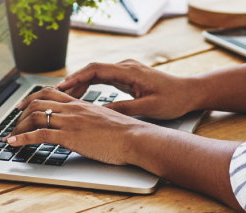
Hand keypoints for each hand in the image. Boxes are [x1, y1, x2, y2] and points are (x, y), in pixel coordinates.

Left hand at [5, 88, 161, 164]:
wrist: (135, 138)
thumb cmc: (125, 133)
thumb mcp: (104, 119)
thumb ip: (91, 119)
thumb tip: (86, 125)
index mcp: (80, 104)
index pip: (50, 93)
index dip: (32, 98)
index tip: (22, 106)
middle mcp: (72, 109)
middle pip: (37, 103)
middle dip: (20, 113)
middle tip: (13, 122)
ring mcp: (70, 122)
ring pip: (35, 117)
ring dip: (18, 127)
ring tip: (11, 136)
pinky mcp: (69, 137)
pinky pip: (39, 135)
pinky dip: (22, 138)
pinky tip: (13, 143)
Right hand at [26, 59, 200, 119]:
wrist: (191, 92)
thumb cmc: (173, 99)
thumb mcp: (148, 107)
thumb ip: (123, 109)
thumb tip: (100, 113)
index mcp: (129, 71)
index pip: (95, 69)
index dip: (76, 78)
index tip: (60, 87)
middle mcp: (125, 67)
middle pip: (91, 70)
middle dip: (72, 81)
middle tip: (53, 94)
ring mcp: (126, 71)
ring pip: (96, 74)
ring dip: (79, 84)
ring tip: (61, 97)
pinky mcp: (128, 77)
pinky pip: (103, 79)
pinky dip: (90, 86)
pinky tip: (81, 97)